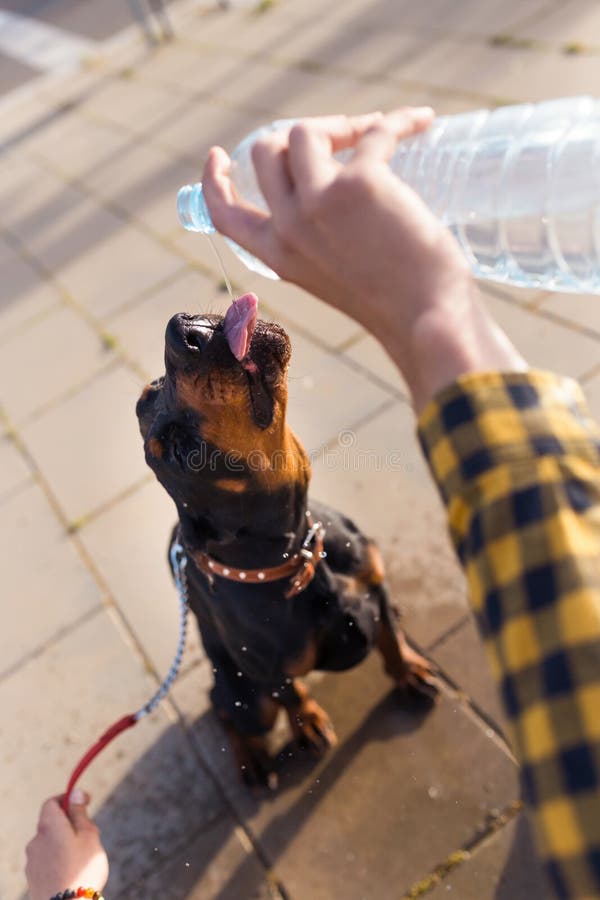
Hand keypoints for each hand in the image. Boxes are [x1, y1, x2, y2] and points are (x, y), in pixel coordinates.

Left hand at [25, 790, 108, 899]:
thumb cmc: (82, 870)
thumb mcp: (89, 835)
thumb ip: (80, 813)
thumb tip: (75, 793)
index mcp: (49, 825)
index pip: (52, 802)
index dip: (68, 798)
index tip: (86, 801)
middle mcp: (36, 840)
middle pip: (52, 824)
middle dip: (69, 825)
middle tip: (90, 836)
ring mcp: (32, 860)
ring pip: (49, 843)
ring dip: (63, 844)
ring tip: (82, 859)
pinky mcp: (32, 878)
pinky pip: (46, 861)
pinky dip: (57, 860)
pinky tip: (71, 872)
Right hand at [202, 109, 524, 409]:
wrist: (426, 317)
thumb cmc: (394, 303)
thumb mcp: (333, 277)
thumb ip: (316, 242)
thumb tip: (329, 189)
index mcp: (277, 256)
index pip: (224, 214)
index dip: (215, 180)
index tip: (218, 153)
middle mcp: (288, 227)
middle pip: (266, 152)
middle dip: (299, 134)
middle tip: (342, 137)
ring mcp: (319, 202)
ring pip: (305, 131)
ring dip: (343, 124)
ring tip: (378, 132)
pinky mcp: (361, 183)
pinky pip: (374, 130)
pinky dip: (400, 121)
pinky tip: (421, 122)